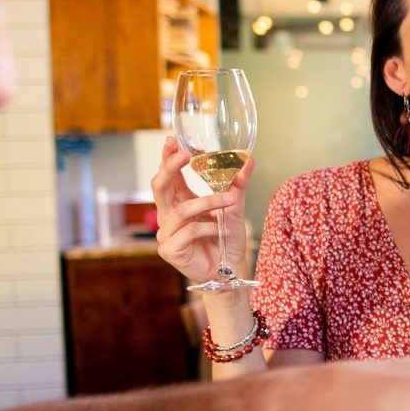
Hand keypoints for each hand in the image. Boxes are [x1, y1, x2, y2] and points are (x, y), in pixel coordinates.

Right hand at [152, 135, 251, 283]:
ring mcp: (166, 233)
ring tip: (228, 201)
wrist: (230, 270)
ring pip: (181, 210)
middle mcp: (169, 214)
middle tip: (184, 154)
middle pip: (160, 186)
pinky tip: (216, 231)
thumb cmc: (227, 238)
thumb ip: (238, 184)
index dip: (167, 158)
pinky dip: (205, 229)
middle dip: (170, 167)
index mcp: (179, 200)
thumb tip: (249, 159)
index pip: (169, 175)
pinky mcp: (169, 250)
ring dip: (207, 202)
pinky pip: (186, 232)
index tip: (172, 139)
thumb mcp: (234, 207)